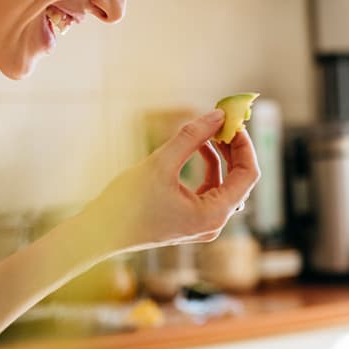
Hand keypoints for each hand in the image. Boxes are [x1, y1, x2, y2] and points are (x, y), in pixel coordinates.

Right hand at [80, 109, 259, 253]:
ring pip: (226, 186)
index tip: (234, 122)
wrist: (99, 233)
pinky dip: (208, 170)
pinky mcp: (192, 220)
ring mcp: (204, 224)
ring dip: (221, 158)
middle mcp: (214, 223)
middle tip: (224, 122)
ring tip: (210, 131)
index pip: (248, 176)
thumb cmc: (126, 203)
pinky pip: (210, 191)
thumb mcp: (160, 163)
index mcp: (213, 214)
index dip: (245, 146)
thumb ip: (192, 137)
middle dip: (234, 150)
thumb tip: (217, 115)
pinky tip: (198, 147)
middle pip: (240, 181)